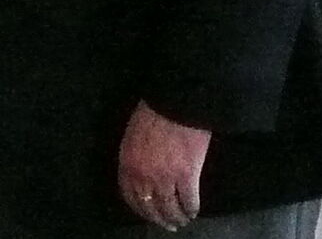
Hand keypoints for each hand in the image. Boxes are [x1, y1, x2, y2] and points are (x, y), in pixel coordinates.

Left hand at [118, 100, 210, 231]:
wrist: (177, 97)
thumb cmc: (156, 107)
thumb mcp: (134, 131)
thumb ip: (135, 153)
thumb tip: (140, 169)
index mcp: (128, 162)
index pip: (129, 195)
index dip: (140, 208)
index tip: (148, 214)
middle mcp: (143, 175)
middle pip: (150, 207)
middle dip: (159, 219)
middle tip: (168, 224)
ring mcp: (165, 177)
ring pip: (170, 208)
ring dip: (176, 217)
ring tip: (182, 220)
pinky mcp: (186, 175)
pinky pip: (189, 201)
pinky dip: (191, 208)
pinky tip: (194, 210)